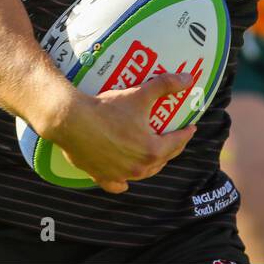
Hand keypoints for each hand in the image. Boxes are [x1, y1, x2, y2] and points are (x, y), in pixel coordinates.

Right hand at [45, 73, 198, 193]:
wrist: (72, 121)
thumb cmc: (108, 108)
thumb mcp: (140, 94)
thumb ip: (166, 85)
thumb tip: (189, 78)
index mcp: (152, 150)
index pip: (177, 142)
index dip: (186, 133)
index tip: (191, 127)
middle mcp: (139, 168)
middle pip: (162, 159)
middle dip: (172, 148)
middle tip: (174, 138)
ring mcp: (120, 175)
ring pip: (143, 173)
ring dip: (151, 164)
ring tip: (153, 154)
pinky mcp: (102, 177)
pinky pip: (117, 185)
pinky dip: (123, 182)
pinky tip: (125, 180)